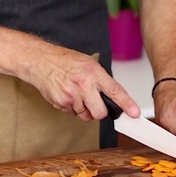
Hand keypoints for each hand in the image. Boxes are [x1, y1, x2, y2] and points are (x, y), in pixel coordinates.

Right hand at [19, 46, 139, 122]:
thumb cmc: (64, 61)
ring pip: (85, 115)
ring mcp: (71, 95)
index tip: (135, 113)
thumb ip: (100, 80)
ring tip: (75, 94)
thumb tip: (113, 96)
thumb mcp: (88, 64)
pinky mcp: (61, 102)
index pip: (115, 91)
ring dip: (82, 109)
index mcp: (94, 72)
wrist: (40, 61)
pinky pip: (72, 113)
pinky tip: (66, 95)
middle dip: (98, 112)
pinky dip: (70, 107)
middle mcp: (84, 84)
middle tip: (93, 103)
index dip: (127, 104)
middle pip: (99, 112)